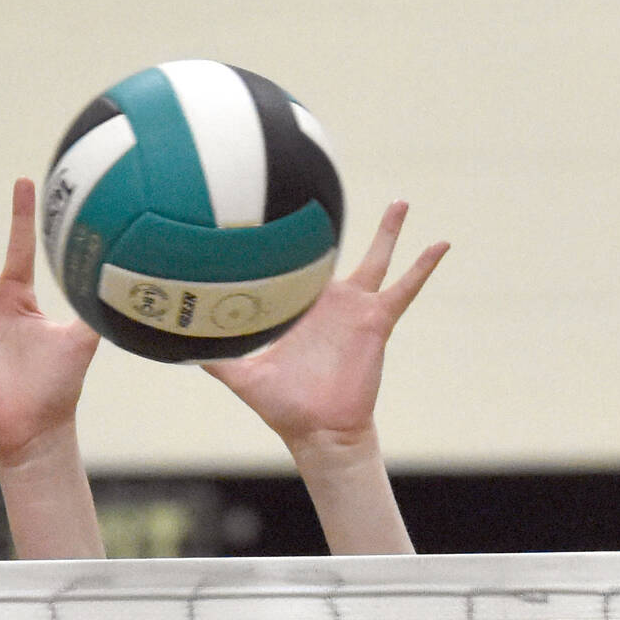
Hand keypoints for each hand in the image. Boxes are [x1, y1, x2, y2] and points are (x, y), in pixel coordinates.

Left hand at [204, 201, 446, 454]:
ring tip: (401, 201)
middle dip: (335, 228)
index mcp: (301, 311)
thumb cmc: (283, 407)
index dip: (291, 249)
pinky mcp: (377, 322)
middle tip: (339, 190)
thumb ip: (215, 358)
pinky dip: (422, 267)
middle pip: (338, 255)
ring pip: (377, 261)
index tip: (283, 214)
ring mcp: (357, 310)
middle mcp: (330, 305)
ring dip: (389, 232)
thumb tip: (178, 347)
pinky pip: (405, 289)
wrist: (317, 429)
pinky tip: (441, 244)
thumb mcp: (243, 377)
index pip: (296, 271)